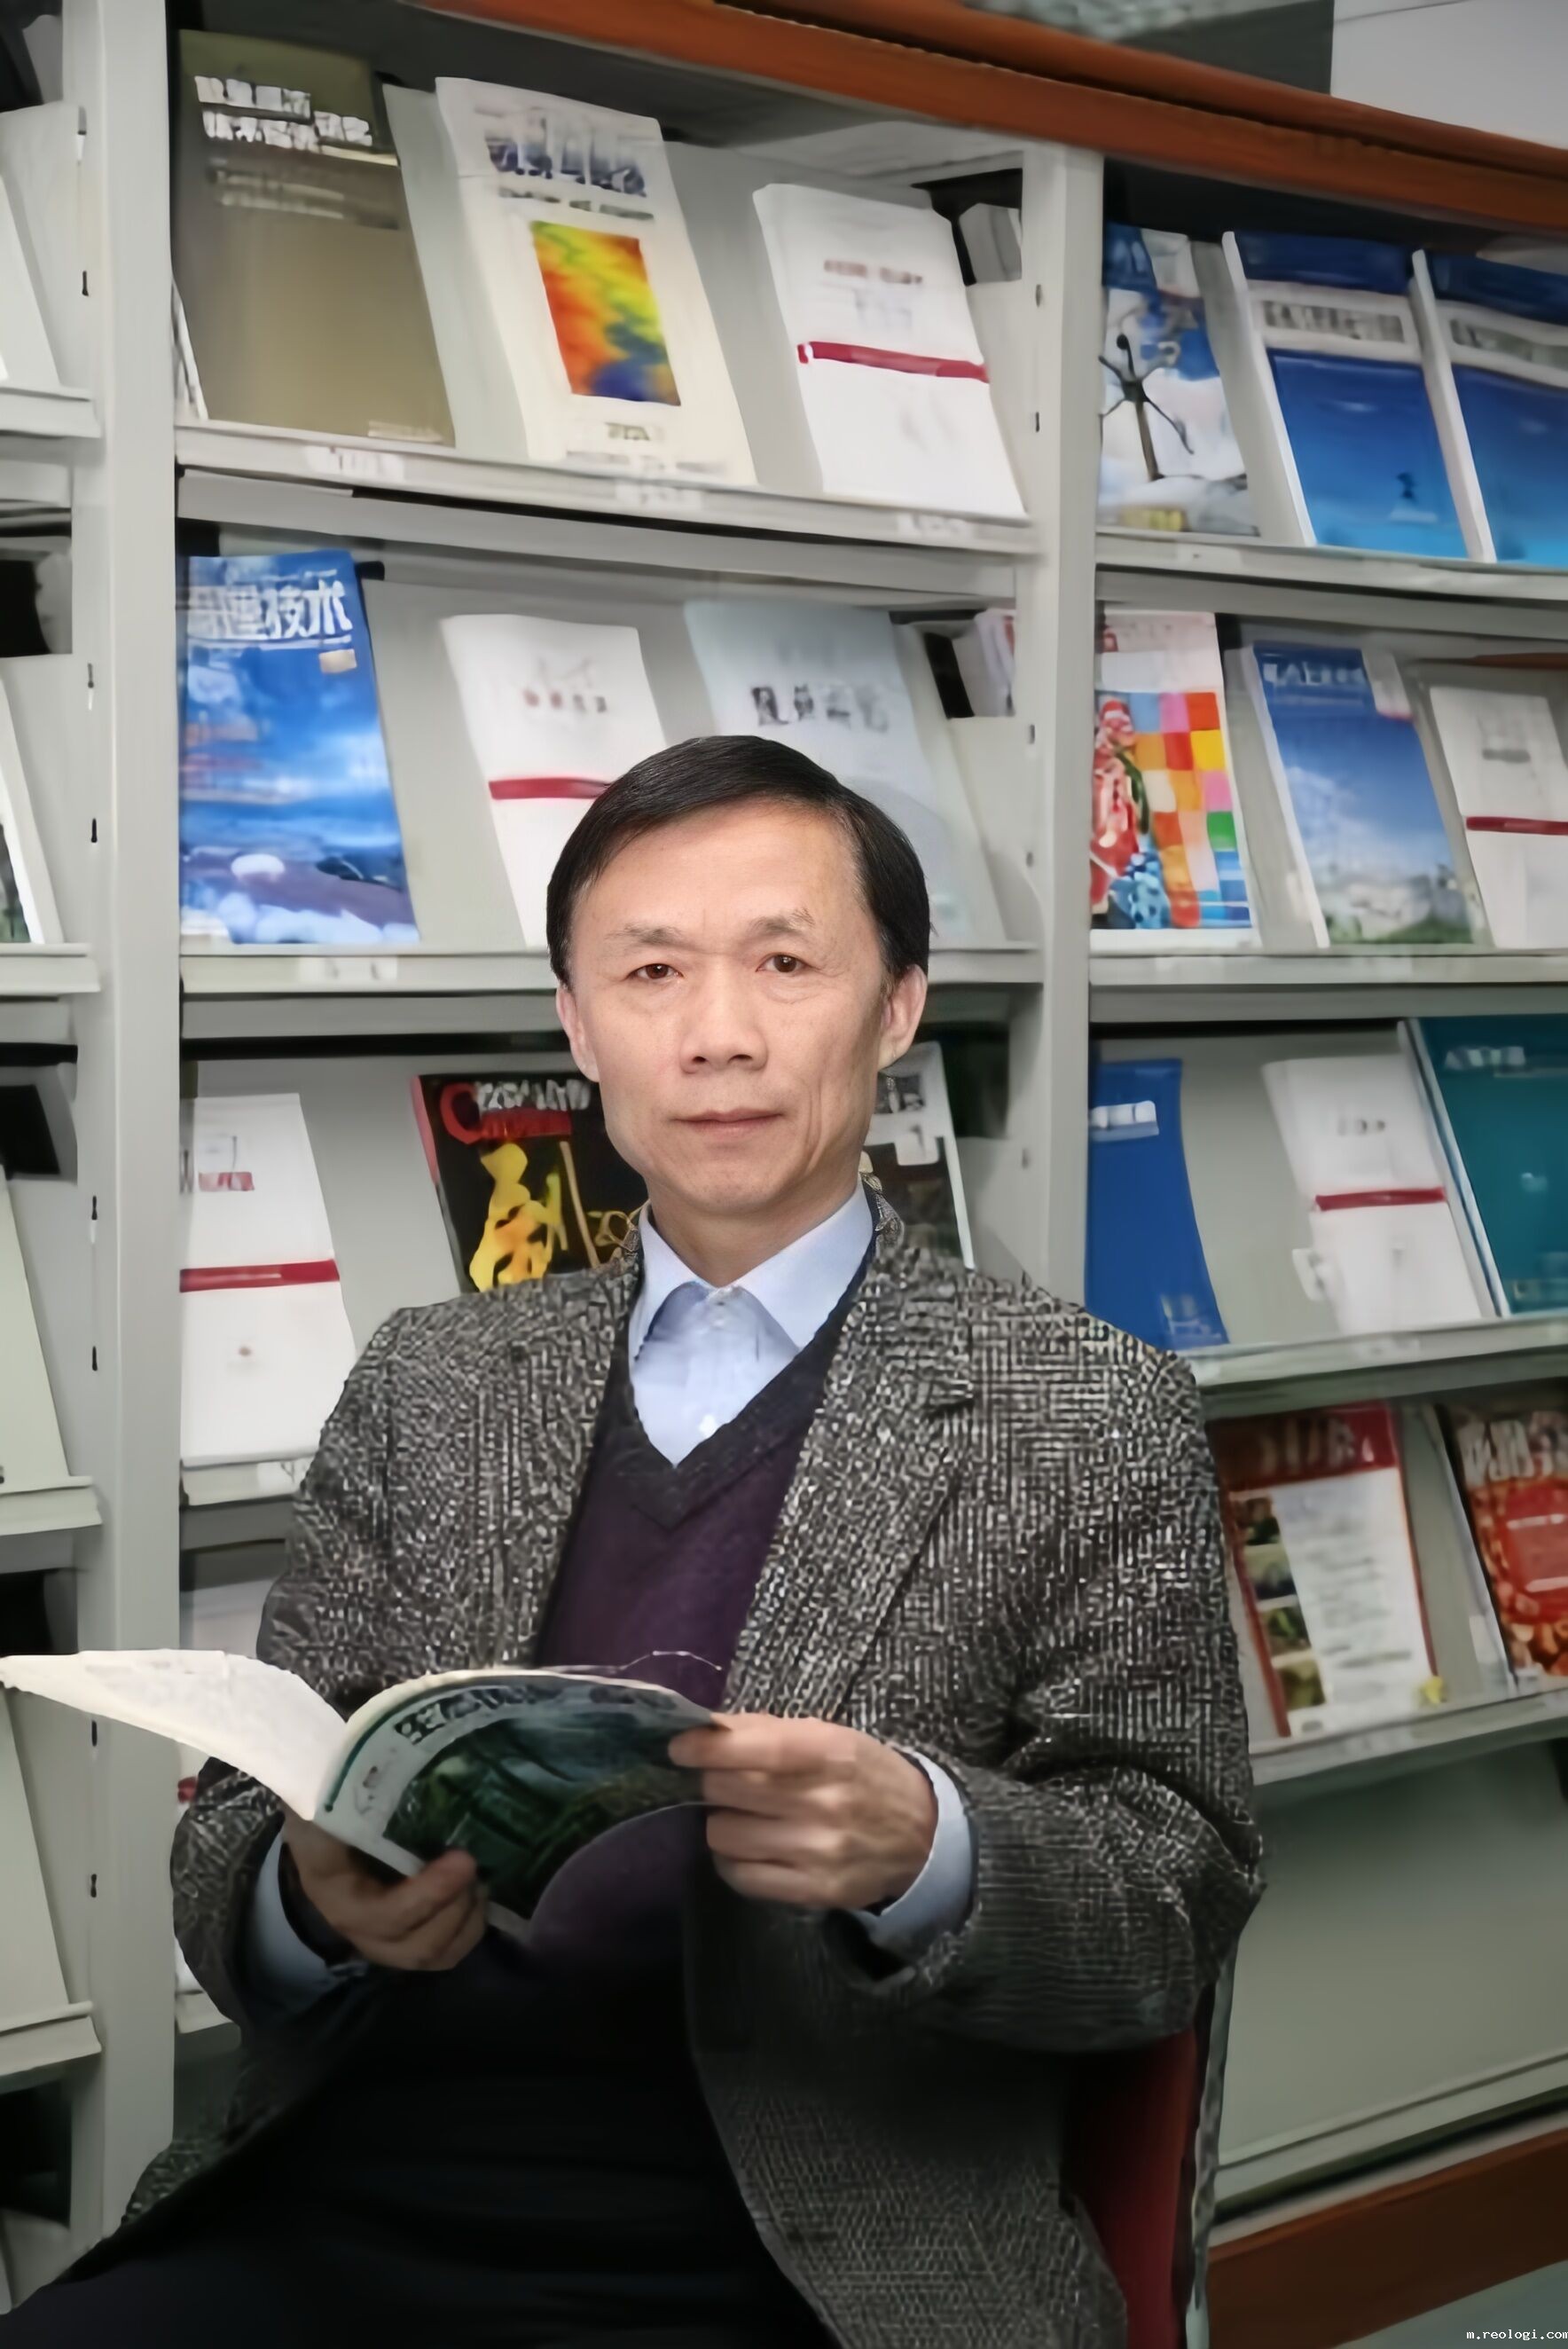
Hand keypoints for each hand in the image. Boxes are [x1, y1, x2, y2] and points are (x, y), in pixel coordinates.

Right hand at [281, 1808, 485, 1971]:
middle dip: (457, 1909)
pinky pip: (447, 1950)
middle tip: (476, 1865)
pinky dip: (470, 1925)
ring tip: (481, 1878)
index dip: (428, 1896)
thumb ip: (347, 1790)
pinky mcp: (409, 1936)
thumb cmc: (324, 1810)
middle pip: (417, 1947)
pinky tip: (479, 1889)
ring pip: (437, 1955)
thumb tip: (382, 1744)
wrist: (316, 1831)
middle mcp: (359, 1930)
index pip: (382, 1916)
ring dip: (468, 1920)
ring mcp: (386, 1940)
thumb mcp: (322, 1799)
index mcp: (335, 1892)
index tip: (464, 1859)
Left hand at [668, 1715, 936, 1912]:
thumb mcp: (832, 1737)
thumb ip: (769, 1731)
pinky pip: (740, 1876)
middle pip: (727, 1790)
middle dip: (712, 1782)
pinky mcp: (813, 1891)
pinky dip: (733, 1860)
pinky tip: (750, 1847)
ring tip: (744, 1816)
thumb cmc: (866, 1775)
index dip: (706, 1748)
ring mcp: (818, 1851)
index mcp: (830, 1752)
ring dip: (723, 1822)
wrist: (923, 1837)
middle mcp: (824, 1802)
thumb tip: (706, 1728)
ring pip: (725, 1835)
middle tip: (722, 1782)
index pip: (753, 1747)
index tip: (679, 1748)